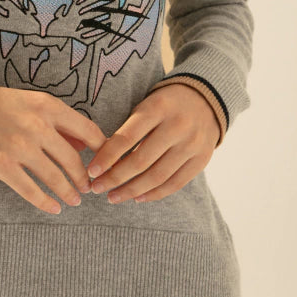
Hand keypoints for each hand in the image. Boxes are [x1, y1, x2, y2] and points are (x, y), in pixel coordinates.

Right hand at [0, 84, 106, 214]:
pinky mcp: (1, 165)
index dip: (101, 150)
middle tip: (88, 187)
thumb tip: (85, 147)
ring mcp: (19, 147)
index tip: (102, 163)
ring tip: (74, 200)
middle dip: (83, 178)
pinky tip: (54, 207)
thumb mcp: (36, 103)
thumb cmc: (4, 105)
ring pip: (54, 178)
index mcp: (48, 106)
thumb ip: (61, 123)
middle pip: (72, 159)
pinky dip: (45, 202)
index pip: (87, 130)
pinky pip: (30, 190)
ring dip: (68, 192)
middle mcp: (37, 126)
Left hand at [85, 82, 220, 204]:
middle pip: (141, 161)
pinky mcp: (202, 159)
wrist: (205, 98)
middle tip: (97, 188)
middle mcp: (177, 126)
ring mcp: (192, 144)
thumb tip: (103, 160)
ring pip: (158, 176)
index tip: (91, 171)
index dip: (107, 157)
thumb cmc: (164, 104)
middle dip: (115, 178)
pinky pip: (175, 183)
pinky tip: (138, 197)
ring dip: (132, 190)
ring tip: (113, 197)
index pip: (127, 137)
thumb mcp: (146, 105)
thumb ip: (128, 129)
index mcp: (157, 108)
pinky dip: (155, 193)